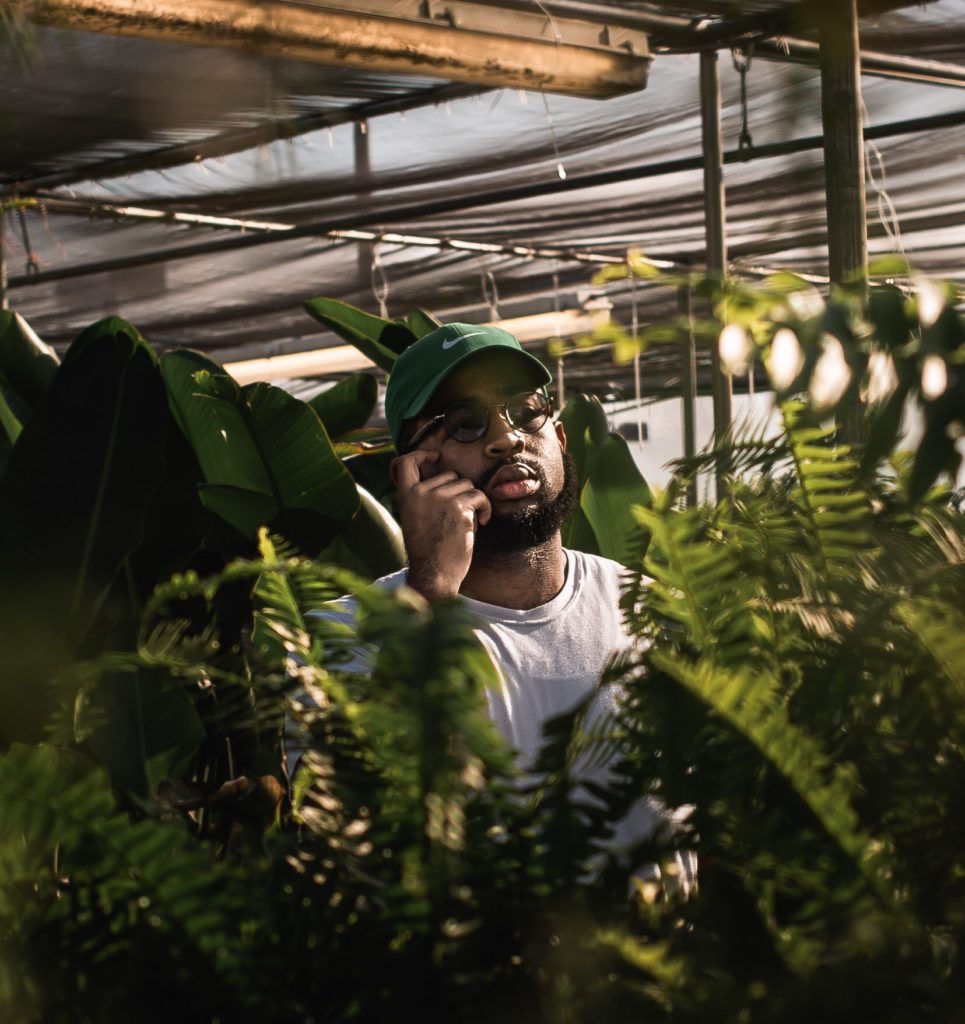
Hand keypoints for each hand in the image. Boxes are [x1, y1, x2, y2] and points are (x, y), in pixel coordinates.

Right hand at [390, 449, 491, 600]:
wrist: (434, 573)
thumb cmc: (428, 550)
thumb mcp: (414, 517)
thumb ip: (423, 497)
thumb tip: (447, 477)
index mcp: (405, 495)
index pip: (406, 462)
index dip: (421, 454)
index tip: (434, 456)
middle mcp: (421, 492)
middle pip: (450, 475)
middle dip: (459, 492)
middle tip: (455, 517)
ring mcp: (440, 498)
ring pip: (467, 486)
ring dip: (472, 503)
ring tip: (465, 524)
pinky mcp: (460, 508)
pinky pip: (480, 497)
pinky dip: (485, 509)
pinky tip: (481, 524)